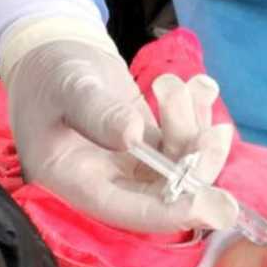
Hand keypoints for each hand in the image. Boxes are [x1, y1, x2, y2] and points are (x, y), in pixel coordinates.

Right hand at [0, 17, 236, 231]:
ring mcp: (131, 165)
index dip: (170, 212)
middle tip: (217, 135)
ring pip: (179, 167)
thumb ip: (96, 112)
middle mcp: (106, 183)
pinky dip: (198, 116)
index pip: (127, 211)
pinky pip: (182, 143)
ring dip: (196, 131)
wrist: (53, 54)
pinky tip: (201, 86)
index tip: (211, 205)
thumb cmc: (49, 73)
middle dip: (197, 168)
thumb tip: (133, 135)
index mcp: (76, 182)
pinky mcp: (149, 146)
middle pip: (163, 195)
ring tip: (193, 87)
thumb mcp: (68, 86)